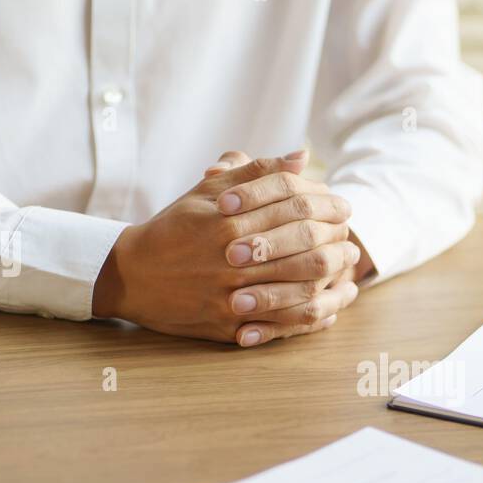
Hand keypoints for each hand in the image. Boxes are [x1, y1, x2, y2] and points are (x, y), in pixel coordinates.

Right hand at [93, 151, 359, 345]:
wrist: (131, 275)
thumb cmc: (175, 228)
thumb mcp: (208, 192)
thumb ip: (256, 172)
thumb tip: (302, 156)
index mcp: (229, 221)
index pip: (295, 207)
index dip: (327, 207)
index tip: (344, 209)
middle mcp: (232, 259)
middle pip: (305, 249)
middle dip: (336, 244)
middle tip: (351, 243)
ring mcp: (230, 296)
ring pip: (299, 288)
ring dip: (331, 280)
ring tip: (347, 272)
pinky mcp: (228, 326)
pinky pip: (280, 325)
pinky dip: (310, 317)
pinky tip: (329, 309)